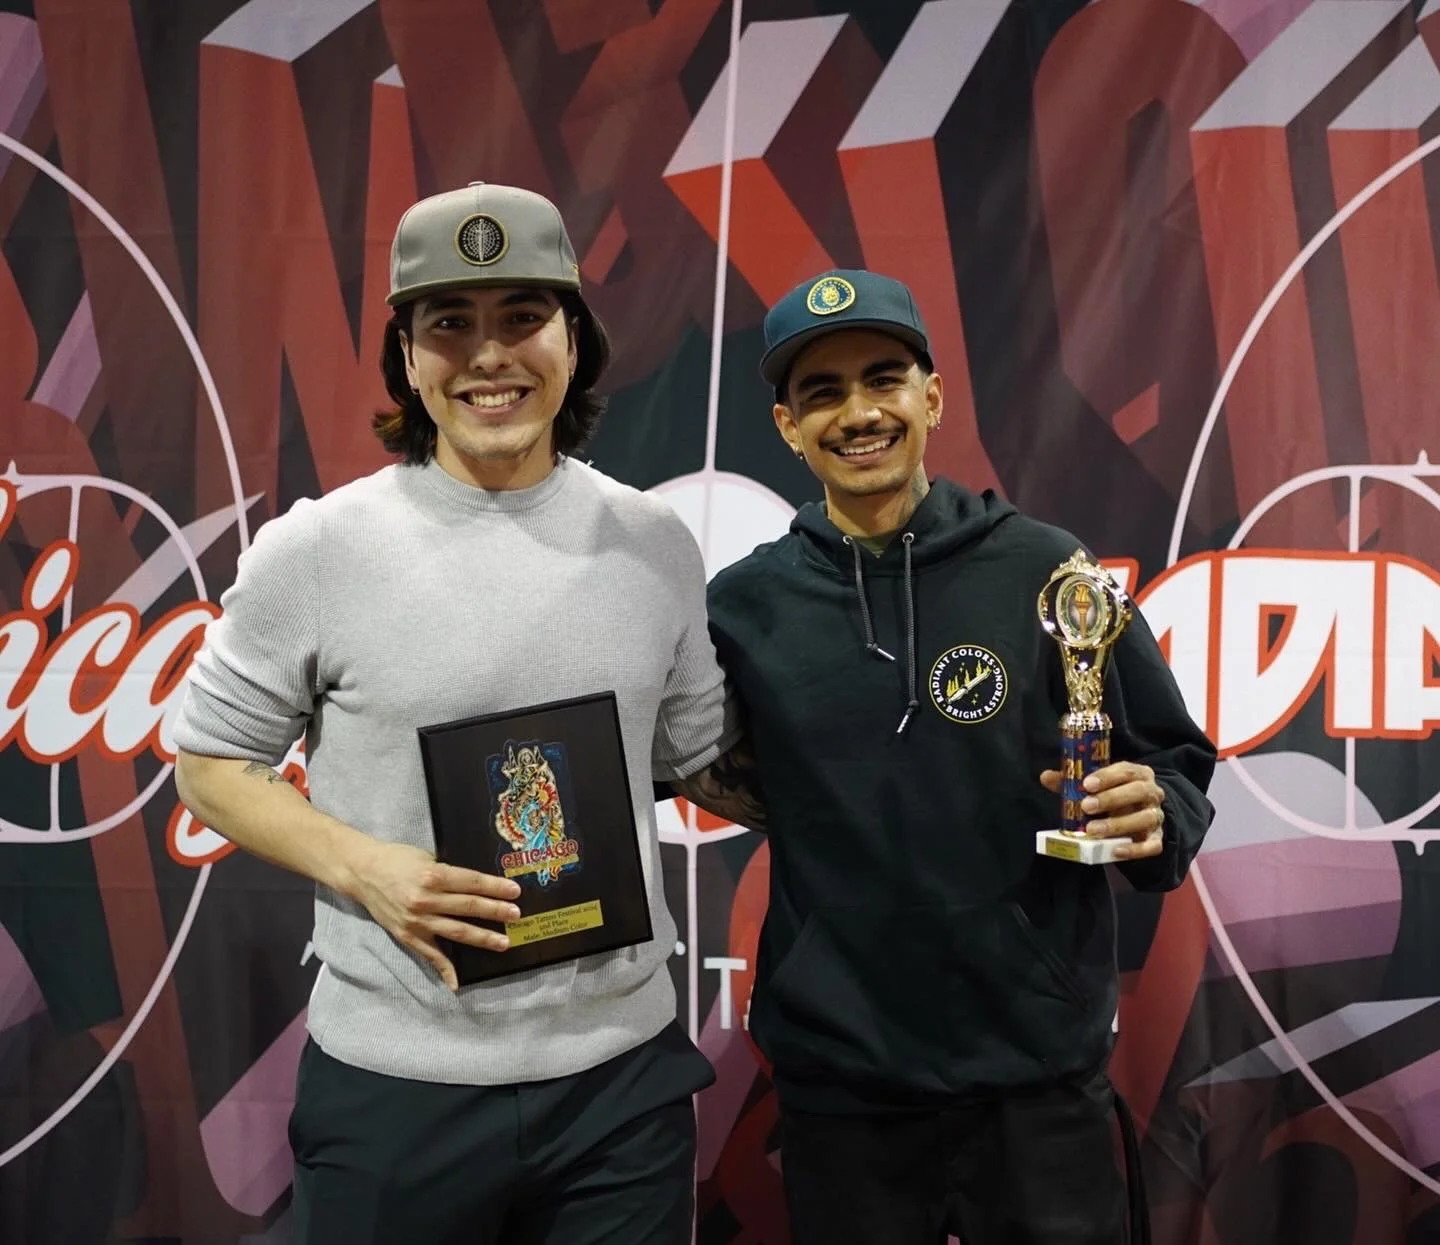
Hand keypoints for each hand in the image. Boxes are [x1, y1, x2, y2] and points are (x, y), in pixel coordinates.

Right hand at [346, 840, 521, 990]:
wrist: (362, 873)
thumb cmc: (397, 859)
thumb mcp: (426, 857)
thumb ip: (448, 873)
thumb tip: (477, 884)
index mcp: (433, 874)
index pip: (471, 882)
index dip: (495, 887)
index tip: (515, 892)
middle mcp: (426, 899)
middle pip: (468, 907)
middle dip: (495, 912)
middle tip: (516, 915)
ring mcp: (417, 920)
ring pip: (456, 931)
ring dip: (482, 937)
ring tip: (503, 942)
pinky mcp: (408, 935)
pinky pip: (430, 955)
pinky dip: (444, 970)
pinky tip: (457, 982)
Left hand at [1038, 761, 1166, 861]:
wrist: (1139, 816)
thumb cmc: (1113, 796)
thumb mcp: (1095, 786)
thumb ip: (1072, 782)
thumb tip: (1046, 777)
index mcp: (1138, 774)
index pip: (1127, 770)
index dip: (1107, 776)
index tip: (1087, 784)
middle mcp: (1152, 793)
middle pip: (1139, 791)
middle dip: (1111, 798)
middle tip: (1086, 806)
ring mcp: (1156, 816)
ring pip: (1145, 818)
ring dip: (1118, 824)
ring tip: (1093, 830)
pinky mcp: (1156, 838)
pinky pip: (1152, 846)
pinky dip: (1135, 849)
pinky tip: (1115, 850)